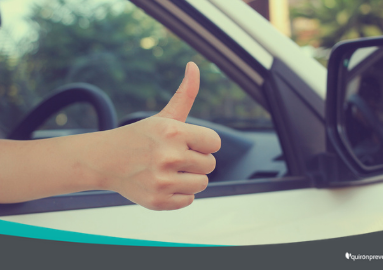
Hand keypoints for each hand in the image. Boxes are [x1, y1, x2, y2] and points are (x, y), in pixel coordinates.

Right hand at [76, 62, 220, 209]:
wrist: (105, 161)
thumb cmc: (139, 137)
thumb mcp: (164, 115)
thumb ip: (185, 93)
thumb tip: (194, 65)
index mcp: (173, 132)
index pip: (215, 143)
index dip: (203, 143)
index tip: (188, 143)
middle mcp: (169, 157)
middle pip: (210, 164)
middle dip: (196, 160)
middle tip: (174, 157)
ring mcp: (162, 181)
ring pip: (202, 183)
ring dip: (190, 178)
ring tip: (169, 170)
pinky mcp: (158, 201)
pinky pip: (189, 200)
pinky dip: (179, 194)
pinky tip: (163, 183)